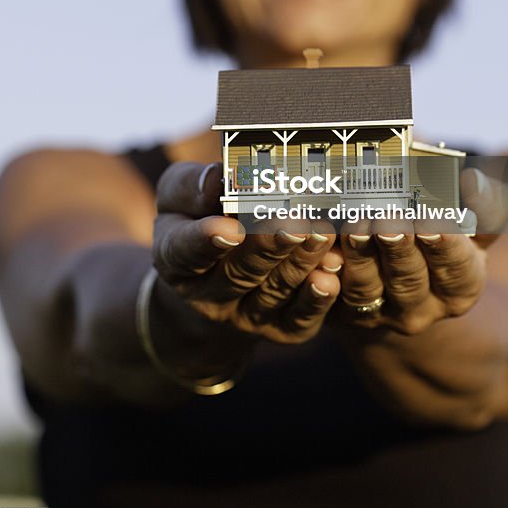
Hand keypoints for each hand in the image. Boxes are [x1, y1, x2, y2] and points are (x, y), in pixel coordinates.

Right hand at [153, 161, 341, 343]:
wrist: (217, 272)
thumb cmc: (200, 215)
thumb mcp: (181, 193)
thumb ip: (194, 186)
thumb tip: (219, 178)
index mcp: (174, 257)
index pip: (185, 251)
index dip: (206, 241)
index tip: (229, 228)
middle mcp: (207, 294)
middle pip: (239, 272)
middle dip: (269, 246)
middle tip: (293, 223)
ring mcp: (244, 315)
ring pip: (274, 292)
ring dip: (300, 263)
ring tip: (322, 234)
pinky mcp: (281, 329)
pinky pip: (299, 319)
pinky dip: (318, 298)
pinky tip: (332, 273)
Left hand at [334, 168, 507, 334]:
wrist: (401, 293)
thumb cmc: (440, 245)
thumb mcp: (474, 232)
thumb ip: (485, 208)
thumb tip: (475, 180)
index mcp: (460, 288)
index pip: (456, 267)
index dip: (444, 245)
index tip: (433, 221)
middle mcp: (421, 308)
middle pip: (409, 279)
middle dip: (398, 247)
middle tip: (388, 219)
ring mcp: (380, 314)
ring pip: (367, 288)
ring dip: (359, 256)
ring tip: (354, 224)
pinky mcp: (343, 315)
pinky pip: (330, 297)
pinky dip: (324, 273)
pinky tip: (321, 246)